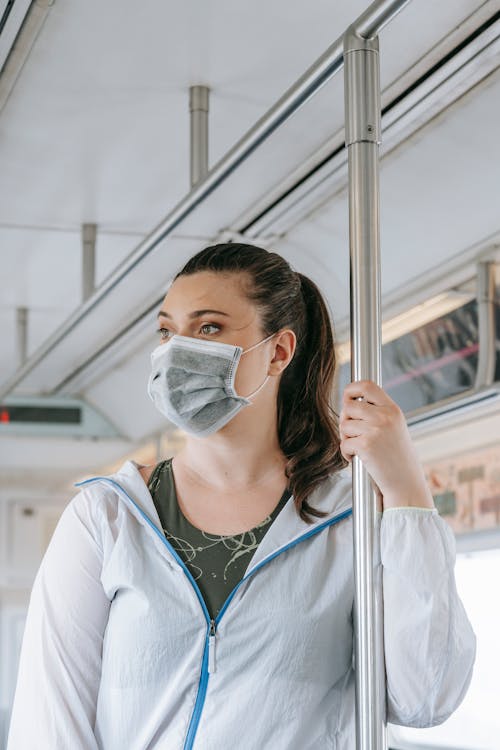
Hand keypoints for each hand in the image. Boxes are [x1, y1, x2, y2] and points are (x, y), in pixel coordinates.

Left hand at [339, 380, 435, 509]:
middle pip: (349, 406)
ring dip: (346, 438)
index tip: (347, 399)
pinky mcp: (366, 445)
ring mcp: (375, 430)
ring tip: (358, 448)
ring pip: (344, 425)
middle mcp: (385, 416)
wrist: (406, 484)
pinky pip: (344, 443)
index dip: (351, 389)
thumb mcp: (395, 428)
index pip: (367, 385)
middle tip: (352, 433)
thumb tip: (349, 404)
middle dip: (345, 420)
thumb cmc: (398, 458)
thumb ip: (377, 413)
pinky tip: (357, 458)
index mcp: (393, 410)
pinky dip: (346, 453)